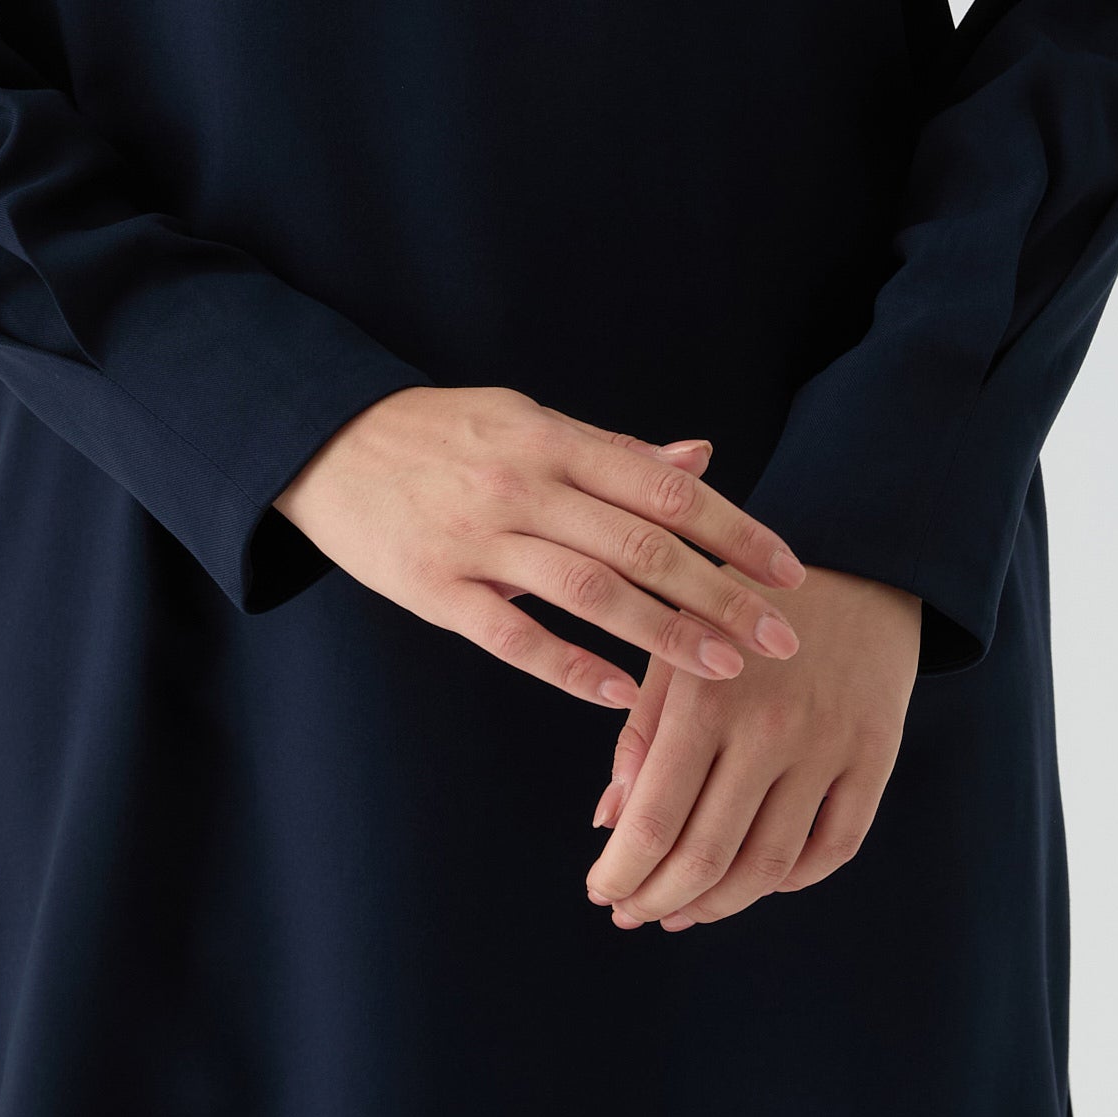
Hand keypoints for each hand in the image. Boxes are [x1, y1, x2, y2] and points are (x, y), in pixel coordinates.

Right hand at [273, 389, 807, 713]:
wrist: (327, 444)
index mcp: (554, 440)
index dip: (735, 529)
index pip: (665, 488)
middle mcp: (523, 486)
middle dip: (720, 592)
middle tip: (782, 637)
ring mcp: (477, 539)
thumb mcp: (528, 422)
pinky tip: (619, 694)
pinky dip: (569, 667)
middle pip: (641, 543)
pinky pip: (512, 636)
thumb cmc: (444, 435)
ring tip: (724, 667)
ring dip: (663, 632)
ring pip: (587, 590)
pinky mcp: (433, 589)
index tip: (790, 571)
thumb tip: (702, 461)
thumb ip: (614, 453)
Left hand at [585, 566, 920, 928]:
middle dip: (659, 900)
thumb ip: (641, 734)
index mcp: (706, 699)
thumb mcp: (677, 648)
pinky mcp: (876, 754)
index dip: (621, 873)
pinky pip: (835, 847)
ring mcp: (828, 746)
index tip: (601, 892)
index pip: (653, 820)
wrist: (855, 556)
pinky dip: (793, 880)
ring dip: (719, 904)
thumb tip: (610, 826)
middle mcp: (770, 729)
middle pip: (707, 857)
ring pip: (768, 866)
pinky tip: (757, 881)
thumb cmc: (739, 606)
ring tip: (686, 910)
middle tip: (633, 912)